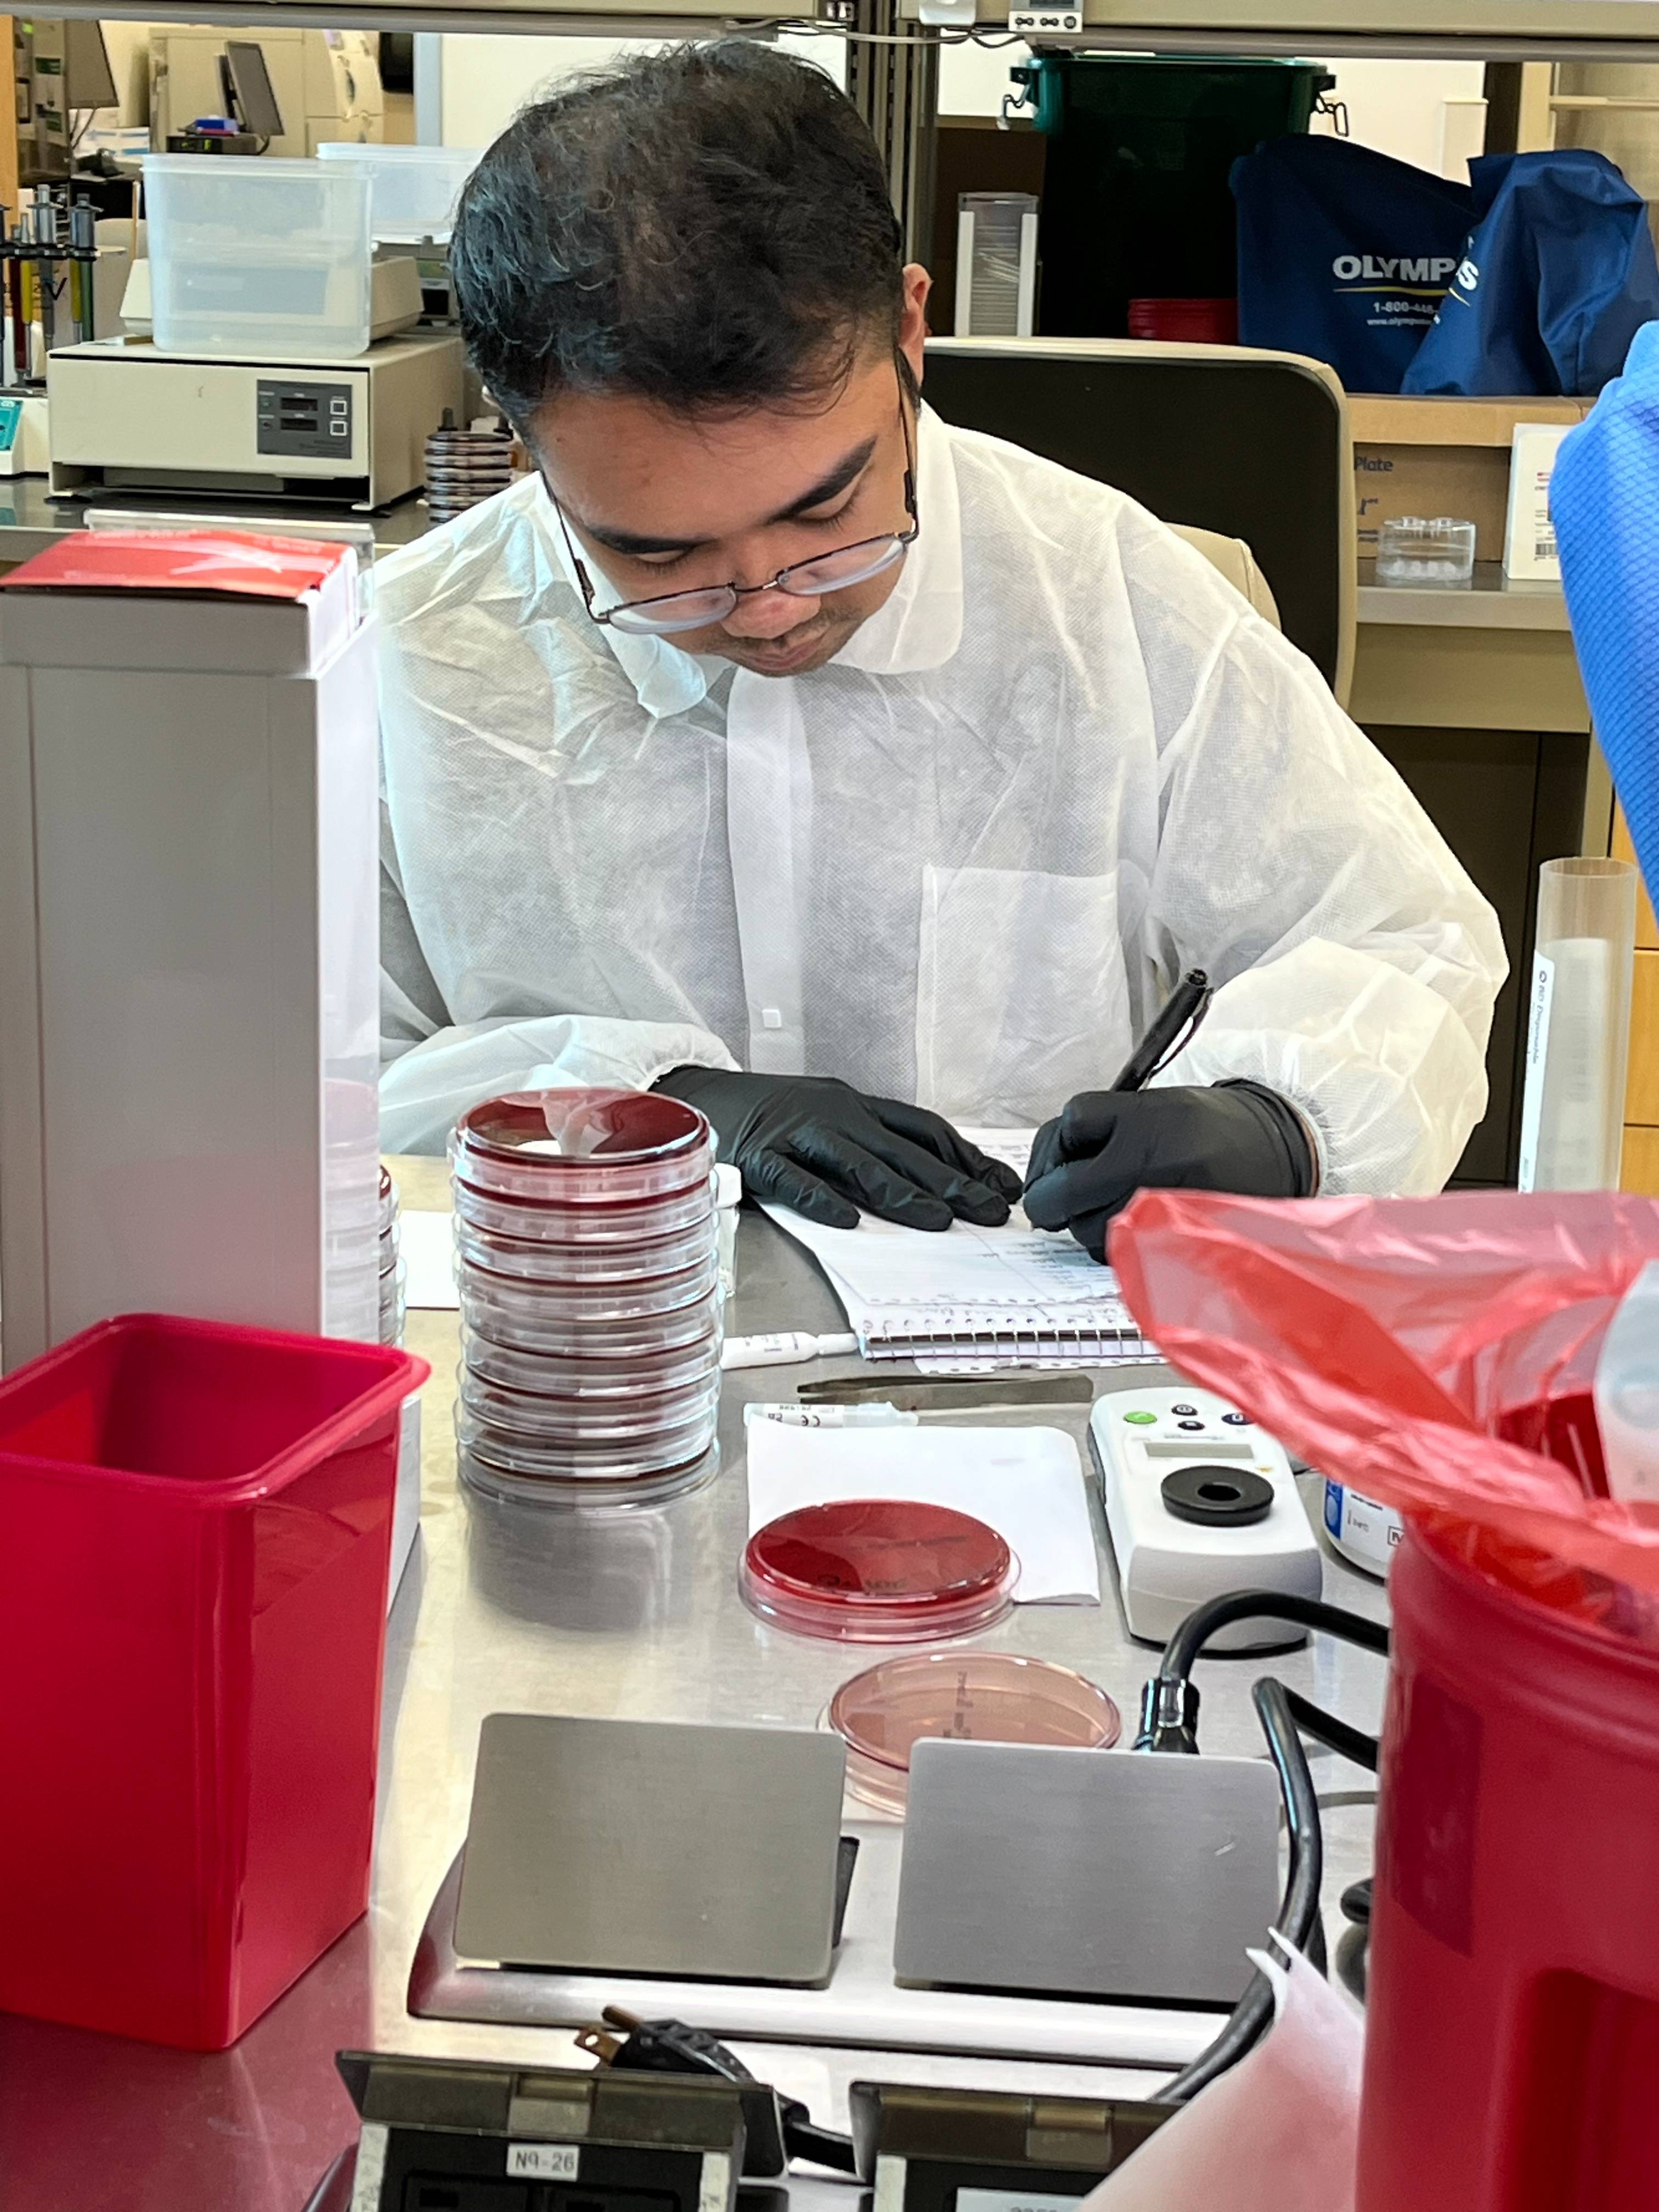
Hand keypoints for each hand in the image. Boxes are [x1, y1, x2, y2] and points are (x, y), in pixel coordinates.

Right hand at [654, 1067, 1020, 1230]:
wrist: (696, 1096)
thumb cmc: (769, 1115)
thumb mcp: (830, 1120)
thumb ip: (875, 1148)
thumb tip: (936, 1185)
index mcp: (856, 1106)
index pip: (924, 1130)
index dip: (966, 1158)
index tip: (1002, 1186)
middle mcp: (834, 1115)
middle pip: (902, 1151)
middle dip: (952, 1182)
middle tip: (989, 1212)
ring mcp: (796, 1134)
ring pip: (858, 1163)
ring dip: (901, 1193)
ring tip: (937, 1220)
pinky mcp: (758, 1156)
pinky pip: (793, 1180)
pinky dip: (820, 1199)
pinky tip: (846, 1221)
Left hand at [1023, 1081, 1314, 1260]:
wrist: (1271, 1151)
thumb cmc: (1202, 1129)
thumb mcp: (1151, 1105)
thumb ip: (1096, 1131)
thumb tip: (1045, 1177)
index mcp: (1144, 1119)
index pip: (1070, 1123)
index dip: (1061, 1139)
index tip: (1073, 1143)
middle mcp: (1148, 1163)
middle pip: (1060, 1192)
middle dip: (1053, 1194)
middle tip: (1064, 1189)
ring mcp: (1157, 1208)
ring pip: (1081, 1229)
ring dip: (1083, 1220)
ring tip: (1116, 1198)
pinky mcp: (1167, 1243)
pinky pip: (1111, 1253)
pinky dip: (1109, 1242)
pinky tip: (1132, 1220)